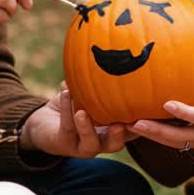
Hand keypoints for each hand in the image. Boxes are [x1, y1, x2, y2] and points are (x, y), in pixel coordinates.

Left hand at [20, 82, 136, 157]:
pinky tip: (66, 91)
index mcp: (114, 130)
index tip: (147, 112)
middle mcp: (102, 141)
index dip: (142, 124)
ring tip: (82, 113)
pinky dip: (66, 110)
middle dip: (119, 136)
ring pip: (89, 143)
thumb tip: (121, 48)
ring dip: (86, 128)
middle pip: (116, 145)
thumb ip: (105, 80)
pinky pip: (67, 129)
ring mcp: (84, 146)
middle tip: (122, 125)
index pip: (132, 130)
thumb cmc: (76, 103)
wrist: (46, 121)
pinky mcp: (64, 144)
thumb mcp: (92, 91)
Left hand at [131, 44, 193, 154]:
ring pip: (175, 143)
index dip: (184, 112)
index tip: (167, 104)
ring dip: (153, 136)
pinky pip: (176, 144)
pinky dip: (159, 139)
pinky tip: (141, 130)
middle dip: (158, 131)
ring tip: (131, 127)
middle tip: (137, 122)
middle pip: (180, 136)